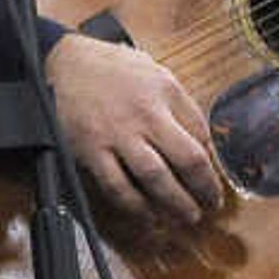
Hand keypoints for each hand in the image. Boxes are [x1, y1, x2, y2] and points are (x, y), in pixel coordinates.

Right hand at [46, 30, 229, 228]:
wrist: (65, 62)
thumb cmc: (113, 68)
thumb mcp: (159, 76)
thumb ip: (183, 109)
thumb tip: (203, 146)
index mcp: (164, 96)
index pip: (201, 138)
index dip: (212, 166)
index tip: (213, 183)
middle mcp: (143, 117)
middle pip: (185, 161)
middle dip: (203, 190)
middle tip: (209, 207)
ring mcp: (114, 136)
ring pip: (153, 178)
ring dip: (174, 203)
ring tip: (185, 216)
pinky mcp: (89, 151)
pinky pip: (115, 186)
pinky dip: (134, 205)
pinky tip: (145, 214)